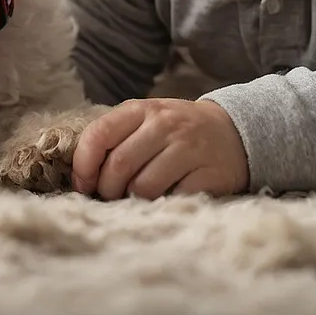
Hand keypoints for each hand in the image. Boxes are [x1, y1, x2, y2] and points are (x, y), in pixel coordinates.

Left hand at [71, 98, 248, 199]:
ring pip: (143, 187)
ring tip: (138, 196)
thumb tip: (82, 176)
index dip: (84, 165)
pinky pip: (173, 198)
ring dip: (133, 200)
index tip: (84, 184)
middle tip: (113, 195)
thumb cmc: (176, 132)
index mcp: (142, 110)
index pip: (99, 135)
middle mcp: (165, 125)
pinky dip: (163, 204)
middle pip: (118, 166)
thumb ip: (114, 138)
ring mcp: (189, 149)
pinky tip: (165, 197)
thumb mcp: (145, 121)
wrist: (233, 132)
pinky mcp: (209, 174)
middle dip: (107, 189)